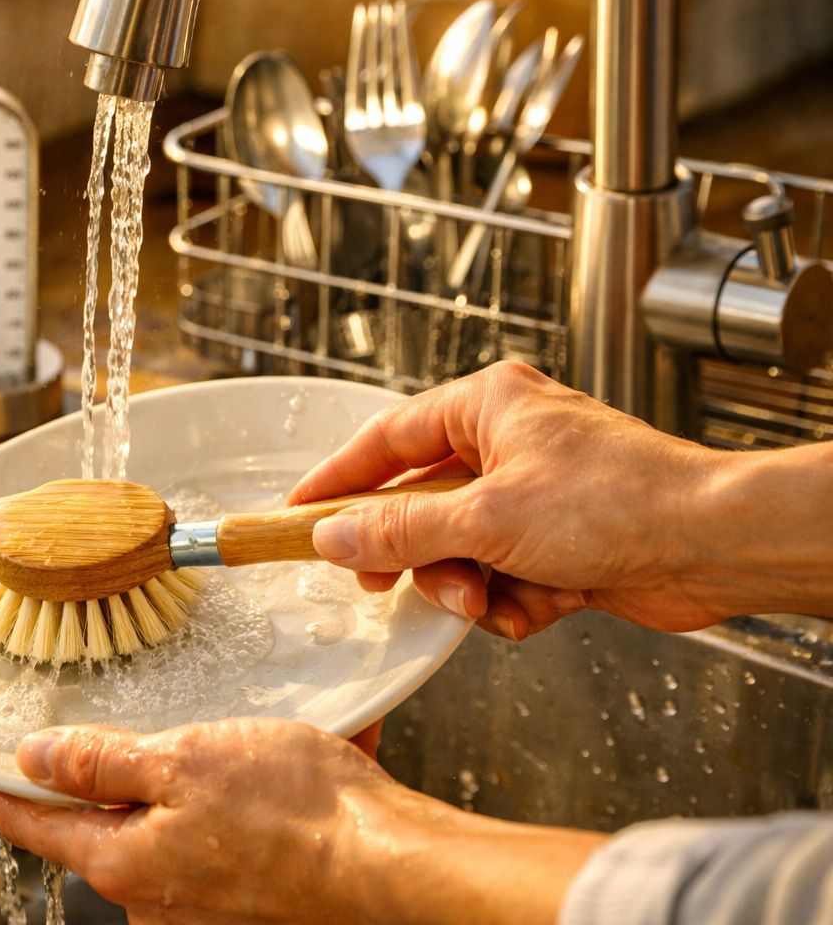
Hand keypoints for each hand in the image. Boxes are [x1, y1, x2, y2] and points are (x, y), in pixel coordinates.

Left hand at [0, 719, 600, 924]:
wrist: (394, 867)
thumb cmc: (297, 813)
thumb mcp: (184, 761)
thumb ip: (102, 763)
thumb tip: (32, 758)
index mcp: (123, 859)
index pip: (29, 821)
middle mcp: (154, 892)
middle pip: (99, 824)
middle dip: (105, 772)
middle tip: (107, 725)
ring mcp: (203, 897)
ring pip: (167, 821)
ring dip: (185, 774)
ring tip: (224, 734)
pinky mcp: (250, 890)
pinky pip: (225, 829)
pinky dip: (242, 788)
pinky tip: (279, 756)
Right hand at [289, 361, 832, 637]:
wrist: (715, 547)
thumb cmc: (619, 502)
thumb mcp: (485, 517)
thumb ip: (398, 530)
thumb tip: (333, 534)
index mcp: (487, 407)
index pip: (386, 439)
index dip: (337, 478)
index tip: (298, 510)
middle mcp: (509, 445)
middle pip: (419, 504)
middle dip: (413, 552)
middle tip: (378, 578)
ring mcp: (536, 497)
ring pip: (458, 550)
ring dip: (465, 584)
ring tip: (484, 599)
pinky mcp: (561, 546)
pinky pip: (502, 580)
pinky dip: (511, 603)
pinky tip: (539, 607)